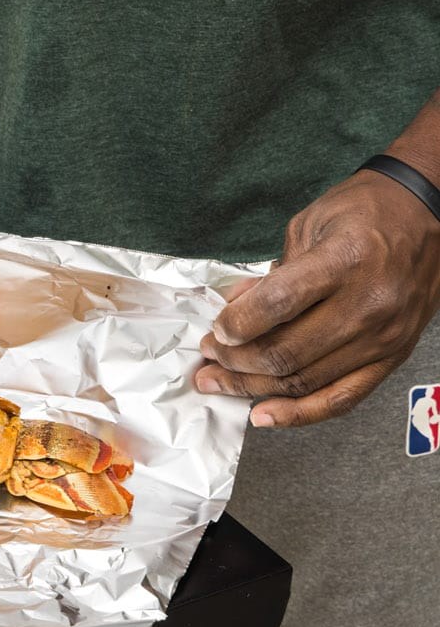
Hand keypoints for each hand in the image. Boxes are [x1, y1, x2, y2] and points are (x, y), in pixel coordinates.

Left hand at [195, 169, 439, 426]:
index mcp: (345, 260)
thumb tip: (233, 311)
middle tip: (208, 356)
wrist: (428, 215)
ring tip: (218, 381)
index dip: (235, 324)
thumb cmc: (366, 213)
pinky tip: (262, 414)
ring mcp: (383, 337)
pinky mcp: (392, 357)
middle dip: (233, 361)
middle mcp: (369, 303)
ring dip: (251, 387)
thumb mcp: (309, 225)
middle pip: (284, 354)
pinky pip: (340, 400)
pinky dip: (297, 413)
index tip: (216, 328)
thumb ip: (270, 274)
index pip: (276, 306)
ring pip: (303, 381)